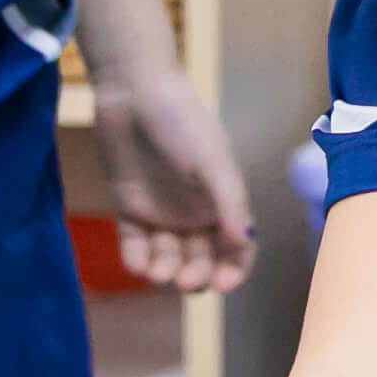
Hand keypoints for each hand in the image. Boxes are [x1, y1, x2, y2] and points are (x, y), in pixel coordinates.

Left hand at [88, 62, 254, 292]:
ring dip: (165, 270)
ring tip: (156, 273)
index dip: (234, 269)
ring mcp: (163, 211)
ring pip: (168, 256)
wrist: (133, 91)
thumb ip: (229, 200)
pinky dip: (137, 258)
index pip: (237, 247)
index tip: (223, 285)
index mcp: (222, 200)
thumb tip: (245, 239)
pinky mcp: (131, 206)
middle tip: (185, 279)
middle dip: (196, 274)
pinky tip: (138, 263)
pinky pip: (135, 243)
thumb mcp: (211, 159)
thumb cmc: (181, 120)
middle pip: (202, 259)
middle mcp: (195, 211)